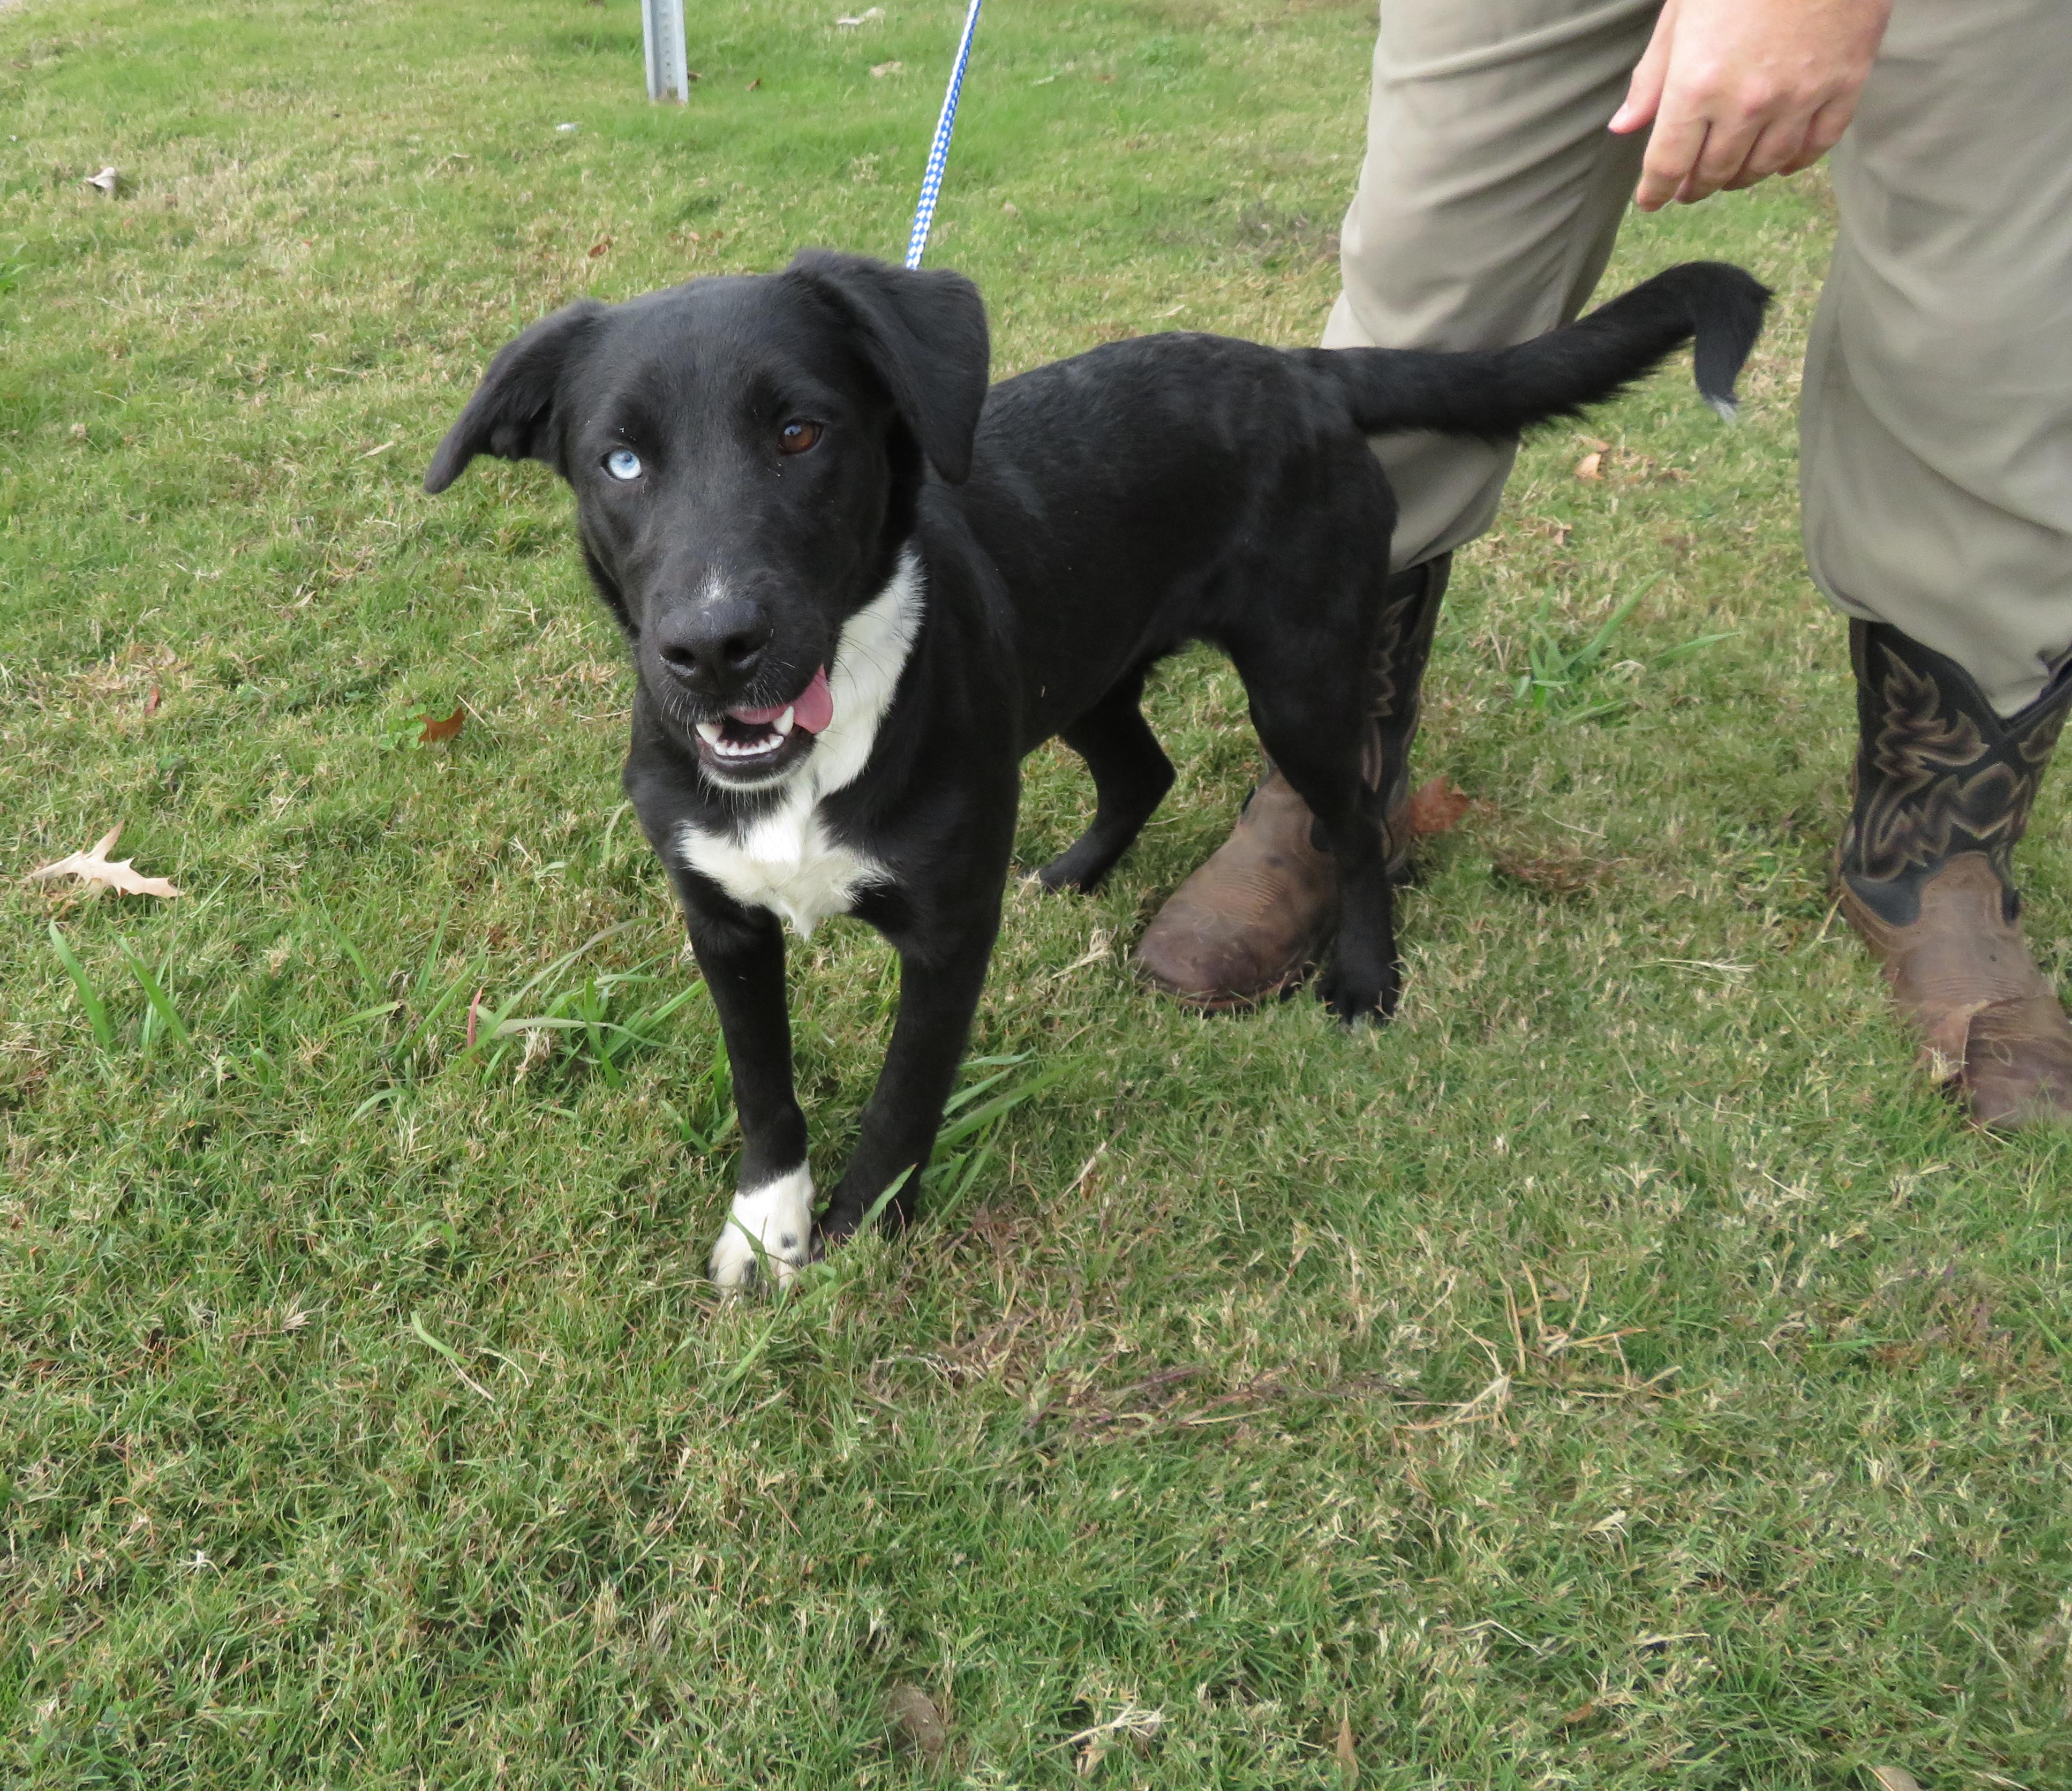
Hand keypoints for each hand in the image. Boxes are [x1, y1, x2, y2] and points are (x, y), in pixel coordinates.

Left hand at [1608, 0, 1893, 210]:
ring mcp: (1799, 97)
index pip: (1667, 164)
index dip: (1655, 190)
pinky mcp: (1845, 83)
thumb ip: (1654, 74)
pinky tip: (1780, 160)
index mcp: (1697, 85)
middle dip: (1695, 186)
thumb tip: (1624, 128)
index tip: (1651, 200)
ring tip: (1729, 172)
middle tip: (1688, 187)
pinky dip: (1794, 161)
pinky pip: (1817, 145)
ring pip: (1764, 166)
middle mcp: (1747, 103)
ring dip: (1741, 176)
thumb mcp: (1682, 10)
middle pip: (1714, 172)